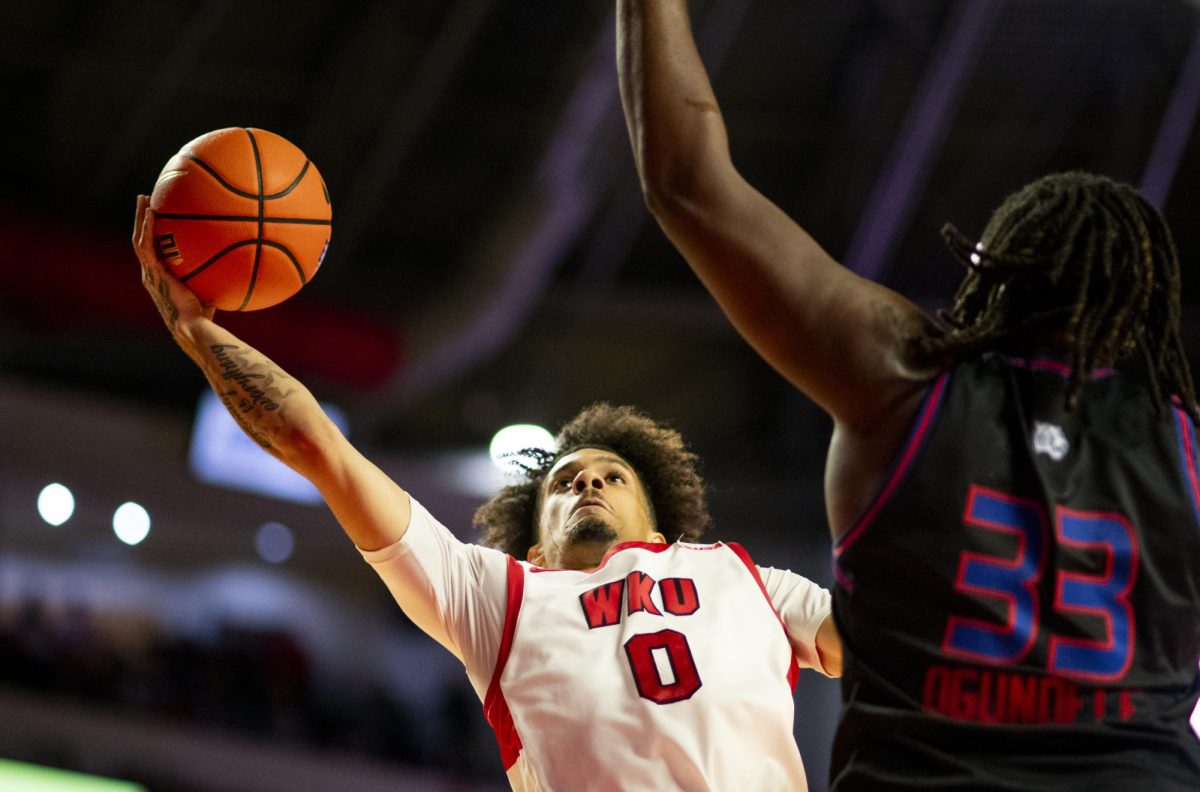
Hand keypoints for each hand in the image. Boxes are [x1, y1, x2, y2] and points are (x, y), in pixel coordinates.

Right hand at [132, 194, 214, 334]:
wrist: (192, 324)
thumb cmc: (205, 315)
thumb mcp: (210, 290)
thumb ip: (216, 277)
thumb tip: (237, 265)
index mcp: (161, 278)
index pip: (155, 252)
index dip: (154, 235)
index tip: (160, 218)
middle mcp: (151, 273)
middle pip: (143, 241)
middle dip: (143, 220)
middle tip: (147, 201)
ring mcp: (150, 272)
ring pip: (139, 239)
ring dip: (140, 217)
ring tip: (144, 198)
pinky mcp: (152, 272)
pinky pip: (146, 244)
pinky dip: (146, 227)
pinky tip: (151, 212)